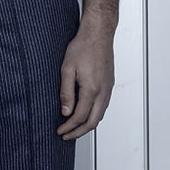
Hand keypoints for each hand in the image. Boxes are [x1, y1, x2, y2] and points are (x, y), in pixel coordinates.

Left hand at [56, 19, 115, 139]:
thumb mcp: (67, 69)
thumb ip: (66, 93)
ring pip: (100, 115)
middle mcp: (103, 92)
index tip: (60, 130)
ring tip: (74, 128)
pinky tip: (85, 113)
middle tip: (66, 135)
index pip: (79, 117)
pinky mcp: (109, 85)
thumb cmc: (83, 47)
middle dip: (79, 132)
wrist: (98, 34)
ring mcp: (108, 89)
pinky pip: (103, 106)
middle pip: (93, 122)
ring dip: (87, 125)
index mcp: (92, 89)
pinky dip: (94, 115)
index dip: (69, 127)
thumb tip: (65, 112)